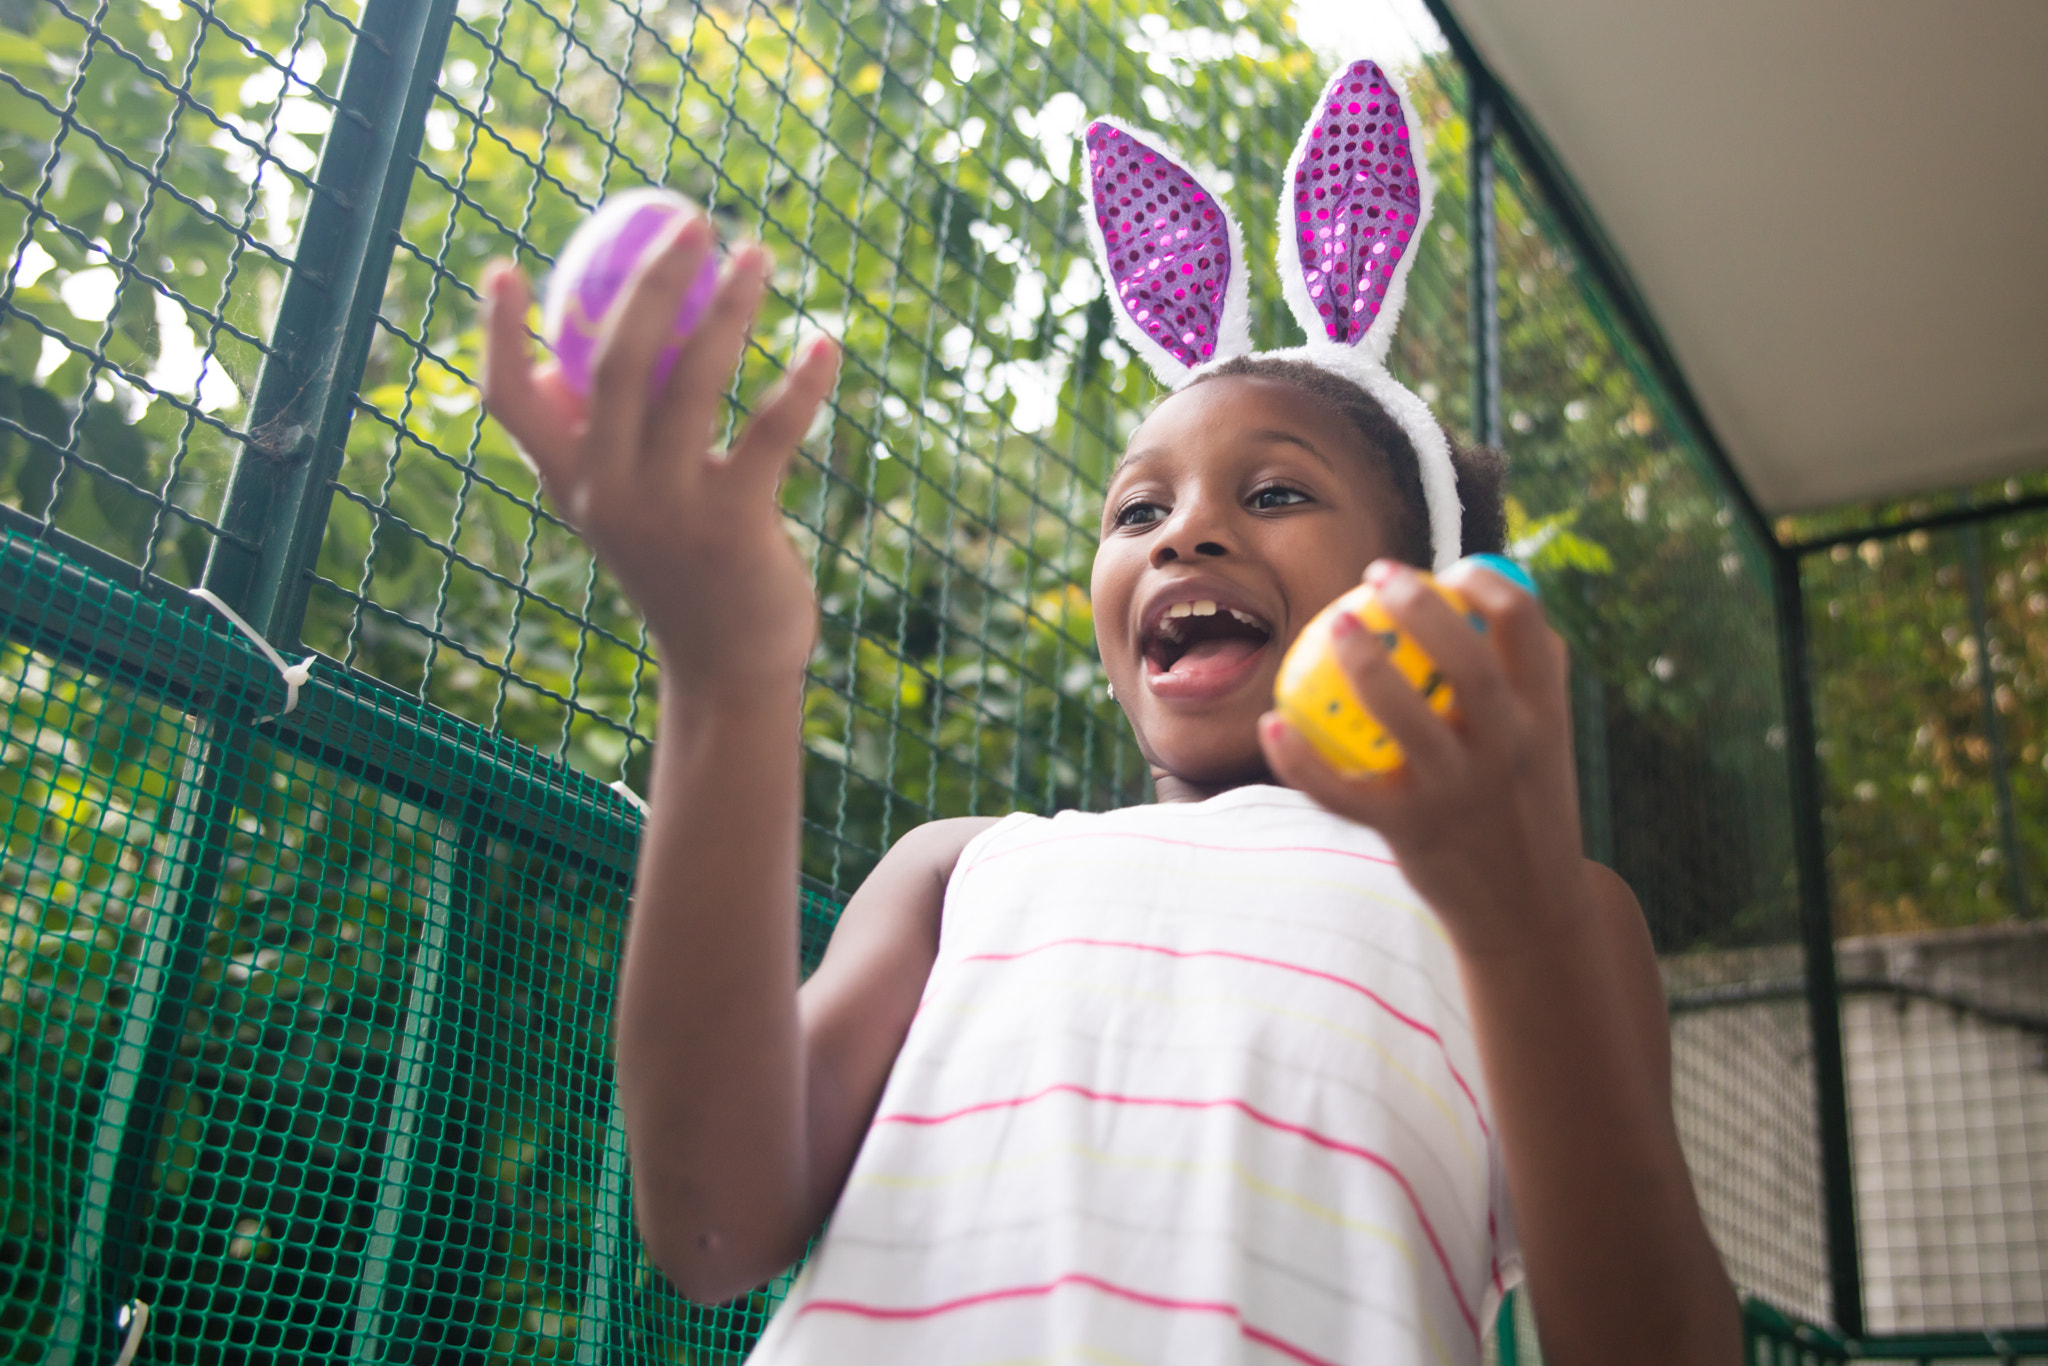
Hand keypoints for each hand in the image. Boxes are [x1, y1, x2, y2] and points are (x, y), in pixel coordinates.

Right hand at [478, 215, 840, 694]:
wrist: (731, 671)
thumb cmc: (682, 576)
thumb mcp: (623, 515)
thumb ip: (594, 449)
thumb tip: (556, 370)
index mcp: (573, 485)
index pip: (511, 404)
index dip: (499, 335)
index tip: (505, 266)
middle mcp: (610, 491)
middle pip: (614, 362)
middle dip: (648, 282)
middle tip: (689, 223)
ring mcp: (669, 508)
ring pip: (693, 381)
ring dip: (729, 309)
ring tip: (758, 256)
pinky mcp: (733, 523)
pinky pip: (769, 431)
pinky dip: (802, 382)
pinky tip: (826, 343)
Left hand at [1259, 558, 1591, 957]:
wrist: (1530, 909)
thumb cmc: (1522, 802)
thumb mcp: (1543, 739)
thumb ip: (1523, 675)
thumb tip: (1480, 593)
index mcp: (1545, 715)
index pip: (1525, 625)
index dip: (1485, 583)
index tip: (1448, 571)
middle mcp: (1510, 749)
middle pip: (1468, 662)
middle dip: (1422, 607)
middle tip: (1380, 573)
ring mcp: (1459, 792)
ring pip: (1405, 716)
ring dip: (1365, 664)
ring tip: (1337, 625)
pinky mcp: (1411, 831)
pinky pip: (1343, 789)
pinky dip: (1299, 757)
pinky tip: (1272, 725)